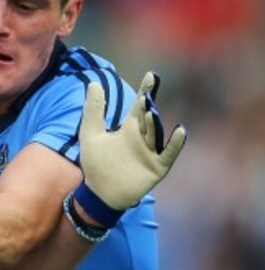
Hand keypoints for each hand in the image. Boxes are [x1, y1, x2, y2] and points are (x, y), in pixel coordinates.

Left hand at [74, 72, 186, 225]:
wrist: (99, 193)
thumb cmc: (96, 164)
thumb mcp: (91, 134)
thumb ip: (93, 111)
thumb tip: (93, 83)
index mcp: (129, 129)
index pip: (140, 106)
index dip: (146, 91)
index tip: (151, 76)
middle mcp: (143, 138)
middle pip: (149, 118)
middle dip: (148, 107)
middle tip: (146, 96)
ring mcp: (150, 153)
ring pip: (156, 135)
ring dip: (155, 124)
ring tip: (151, 113)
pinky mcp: (156, 168)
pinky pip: (168, 154)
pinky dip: (174, 144)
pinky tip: (179, 131)